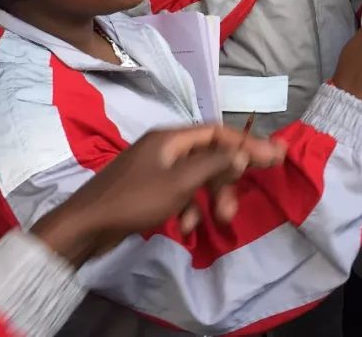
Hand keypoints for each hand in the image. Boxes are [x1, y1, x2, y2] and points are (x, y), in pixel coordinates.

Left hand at [31, 125, 286, 267]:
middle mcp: (165, 147)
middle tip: (232, 211)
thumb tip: (244, 152)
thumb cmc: (134, 199)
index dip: (247, 144)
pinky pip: (180, 194)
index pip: (218, 133)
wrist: (87, 226)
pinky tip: (184, 228)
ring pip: (196, 179)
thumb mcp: (180, 183)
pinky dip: (188, 210)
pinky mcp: (149, 190)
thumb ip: (214, 166)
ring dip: (208, 200)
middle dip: (225, 183)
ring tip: (213, 223)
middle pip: (209, 158)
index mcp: (171, 138)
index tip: (275, 156)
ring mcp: (155, 168)